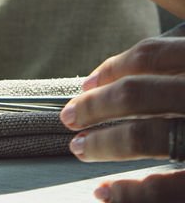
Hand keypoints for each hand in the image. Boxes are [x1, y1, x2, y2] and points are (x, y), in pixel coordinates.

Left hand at [61, 28, 184, 201]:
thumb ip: (177, 65)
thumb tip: (125, 78)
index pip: (151, 55)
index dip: (113, 67)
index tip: (86, 83)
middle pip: (137, 93)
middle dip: (95, 106)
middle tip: (68, 116)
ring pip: (146, 135)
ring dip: (104, 142)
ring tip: (78, 147)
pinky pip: (168, 188)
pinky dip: (131, 193)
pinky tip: (103, 192)